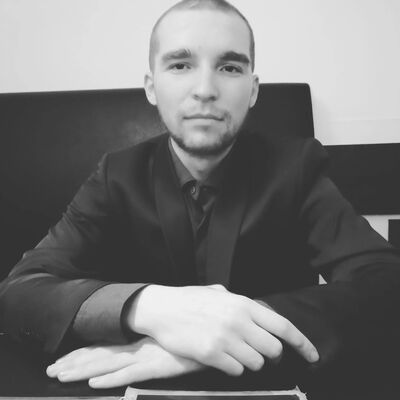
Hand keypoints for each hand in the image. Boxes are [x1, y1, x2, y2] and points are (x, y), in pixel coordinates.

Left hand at [46, 337, 203, 388]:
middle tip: (52, 370)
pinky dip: (111, 379)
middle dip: (75, 362)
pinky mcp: (157, 366)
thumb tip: (158, 327)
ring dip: (84, 371)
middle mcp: (136, 346)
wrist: (212, 330)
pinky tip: (96, 384)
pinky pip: (130, 375)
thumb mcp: (175, 329)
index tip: (65, 357)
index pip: (106, 346)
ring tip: (61, 376)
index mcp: (138, 339)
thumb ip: (165, 329)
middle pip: (100, 355)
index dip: (84, 352)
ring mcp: (145, 356)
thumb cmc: (193, 328)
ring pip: (108, 365)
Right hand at [128, 284, 318, 375]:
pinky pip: (236, 370)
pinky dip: (233, 367)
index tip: (314, 356)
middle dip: (271, 355)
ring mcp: (225, 339)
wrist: (162, 308)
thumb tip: (259, 313)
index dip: (303, 343)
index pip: (283, 326)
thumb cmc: (191, 299)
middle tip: (261, 353)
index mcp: (243, 304)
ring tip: (236, 352)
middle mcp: (239, 321)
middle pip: (273, 349)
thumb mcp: (219, 292)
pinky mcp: (211, 355)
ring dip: (250, 362)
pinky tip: (221, 357)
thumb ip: (241, 304)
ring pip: (256, 363)